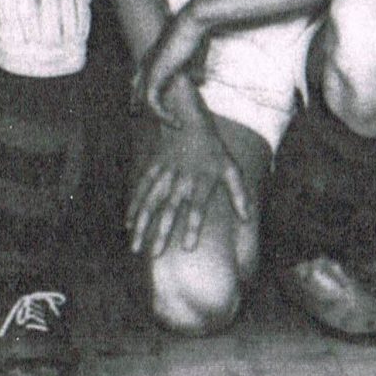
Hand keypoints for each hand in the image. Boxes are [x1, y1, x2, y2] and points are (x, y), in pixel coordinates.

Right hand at [128, 109, 252, 254]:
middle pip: (169, 208)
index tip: (187, 248)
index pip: (197, 208)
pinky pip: (141, 188)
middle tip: (155, 254)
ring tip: (135, 245)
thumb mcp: (231, 168)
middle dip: (161, 232)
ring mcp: (165, 173)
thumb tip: (247, 218)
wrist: (190, 120)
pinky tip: (128, 223)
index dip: (192, 228)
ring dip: (142, 224)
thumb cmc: (214, 150)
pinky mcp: (154, 168)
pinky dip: (134, 205)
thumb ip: (239, 194)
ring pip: (150, 201)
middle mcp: (182, 179)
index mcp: (202, 181)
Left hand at [134, 8, 211, 113]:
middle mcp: (147, 61)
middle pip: (135, 85)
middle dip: (136, 101)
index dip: (140, 88)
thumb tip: (199, 80)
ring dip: (157, 113)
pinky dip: (163, 115)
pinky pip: (153, 103)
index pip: (140, 74)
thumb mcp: (195, 57)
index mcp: (153, 54)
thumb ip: (194, 69)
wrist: (191, 23)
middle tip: (136, 113)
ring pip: (144, 98)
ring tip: (173, 123)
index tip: (143, 100)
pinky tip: (176, 122)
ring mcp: (148, 69)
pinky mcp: (154, 77)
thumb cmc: (195, 34)